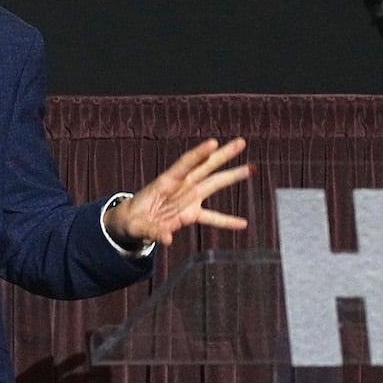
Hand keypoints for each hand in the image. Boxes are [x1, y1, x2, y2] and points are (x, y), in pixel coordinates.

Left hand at [104, 137, 250, 248]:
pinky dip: (227, 221)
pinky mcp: (191, 214)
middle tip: (241, 142)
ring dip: (232, 176)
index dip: (199, 153)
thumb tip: (167, 239)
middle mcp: (181, 186)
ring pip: (213, 184)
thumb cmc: (131, 219)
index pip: (185, 164)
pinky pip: (212, 217)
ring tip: (251, 168)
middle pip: (205, 167)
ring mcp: (188, 198)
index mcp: (165, 182)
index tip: (214, 142)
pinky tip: (243, 223)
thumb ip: (152, 230)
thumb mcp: (136, 225)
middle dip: (223, 155)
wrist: (131, 224)